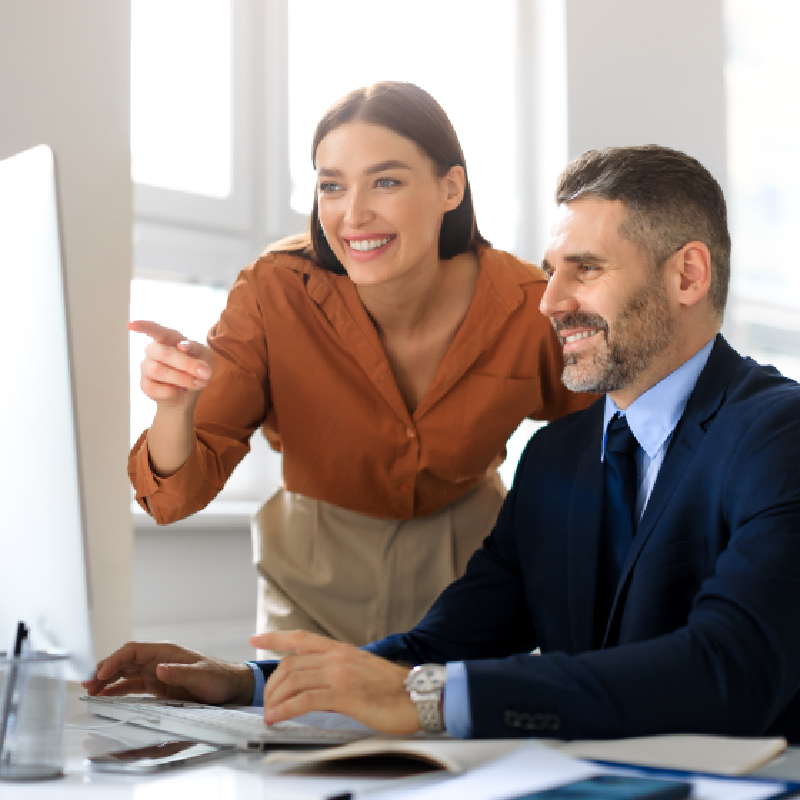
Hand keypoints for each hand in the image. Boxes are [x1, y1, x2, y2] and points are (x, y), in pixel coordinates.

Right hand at [81, 642, 254, 705]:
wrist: (229, 687)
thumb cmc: (218, 678)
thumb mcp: (202, 676)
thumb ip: (181, 673)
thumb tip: (159, 669)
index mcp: (166, 652)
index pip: (133, 650)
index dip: (115, 660)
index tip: (101, 673)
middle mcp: (158, 659)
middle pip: (125, 660)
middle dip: (105, 670)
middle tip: (87, 684)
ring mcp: (156, 672)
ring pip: (125, 672)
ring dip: (107, 680)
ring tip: (89, 691)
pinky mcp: (158, 685)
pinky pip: (132, 685)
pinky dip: (117, 690)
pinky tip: (105, 697)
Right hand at [128, 320, 213, 410]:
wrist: (191, 392)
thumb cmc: (198, 366)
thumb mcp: (205, 355)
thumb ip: (197, 348)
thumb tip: (182, 346)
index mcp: (167, 338)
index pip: (154, 329)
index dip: (142, 326)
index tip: (131, 325)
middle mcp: (154, 350)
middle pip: (162, 353)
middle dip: (186, 364)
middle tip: (205, 373)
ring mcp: (147, 367)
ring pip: (157, 370)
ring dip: (182, 378)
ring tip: (197, 383)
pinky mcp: (145, 384)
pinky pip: (153, 388)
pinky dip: (171, 391)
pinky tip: (181, 390)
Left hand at [251, 630, 419, 734]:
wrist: (417, 696)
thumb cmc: (392, 688)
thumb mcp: (360, 670)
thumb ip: (336, 672)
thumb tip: (315, 685)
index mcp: (341, 650)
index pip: (301, 638)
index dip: (276, 638)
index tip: (255, 638)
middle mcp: (337, 657)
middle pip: (291, 665)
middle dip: (272, 684)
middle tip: (267, 700)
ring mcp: (339, 674)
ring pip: (293, 681)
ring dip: (276, 699)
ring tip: (270, 713)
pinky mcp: (343, 695)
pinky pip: (304, 700)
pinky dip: (285, 709)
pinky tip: (278, 717)